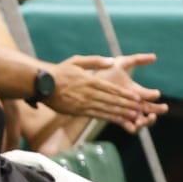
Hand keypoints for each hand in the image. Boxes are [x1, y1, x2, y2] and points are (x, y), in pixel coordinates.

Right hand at [46, 53, 165, 131]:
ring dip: (121, 112)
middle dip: (127, 105)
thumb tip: (111, 61)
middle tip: (140, 109)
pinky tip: (118, 120)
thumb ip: (95, 61)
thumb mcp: (76, 61)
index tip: (137, 97)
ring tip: (134, 115)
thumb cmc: (59, 72)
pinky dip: (109, 117)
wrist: (42, 84)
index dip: (125, 94)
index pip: (111, 88)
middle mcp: (89, 92)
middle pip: (112, 99)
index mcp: (90, 80)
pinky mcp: (79, 110)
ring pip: (106, 108)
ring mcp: (84, 103)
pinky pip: (97, 115)